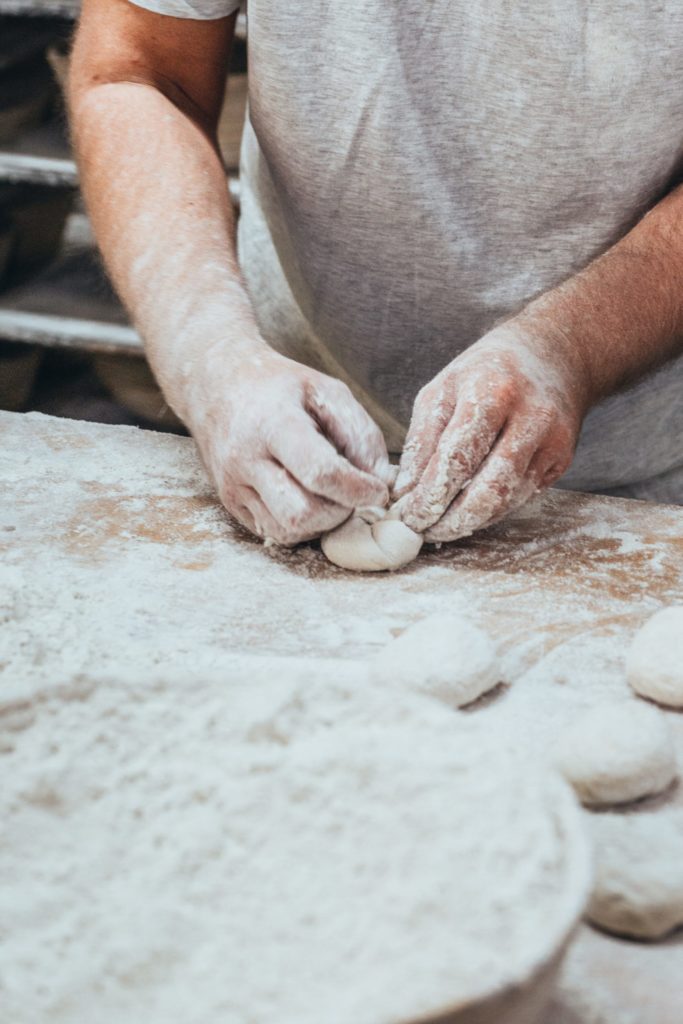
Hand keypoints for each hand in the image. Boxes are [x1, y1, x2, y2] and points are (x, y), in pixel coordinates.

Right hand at [187, 345, 391, 544]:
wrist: (216, 385)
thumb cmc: (279, 387)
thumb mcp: (327, 390)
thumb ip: (361, 434)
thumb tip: (380, 480)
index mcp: (273, 424)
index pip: (320, 473)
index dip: (358, 490)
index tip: (377, 491)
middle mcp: (246, 459)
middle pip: (302, 513)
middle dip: (339, 512)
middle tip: (351, 493)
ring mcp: (234, 486)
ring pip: (287, 531)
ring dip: (320, 523)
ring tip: (329, 496)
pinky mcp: (230, 503)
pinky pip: (272, 533)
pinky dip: (300, 526)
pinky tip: (306, 499)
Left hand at [394, 323, 590, 541]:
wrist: (554, 354)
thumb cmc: (486, 372)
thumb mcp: (443, 389)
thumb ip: (422, 440)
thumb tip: (406, 492)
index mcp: (492, 393)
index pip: (457, 459)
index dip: (430, 496)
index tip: (408, 516)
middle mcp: (530, 419)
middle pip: (488, 490)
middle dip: (451, 520)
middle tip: (423, 530)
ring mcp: (552, 442)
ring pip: (507, 500)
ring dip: (470, 522)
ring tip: (440, 527)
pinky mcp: (562, 459)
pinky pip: (522, 497)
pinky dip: (491, 511)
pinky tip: (468, 513)